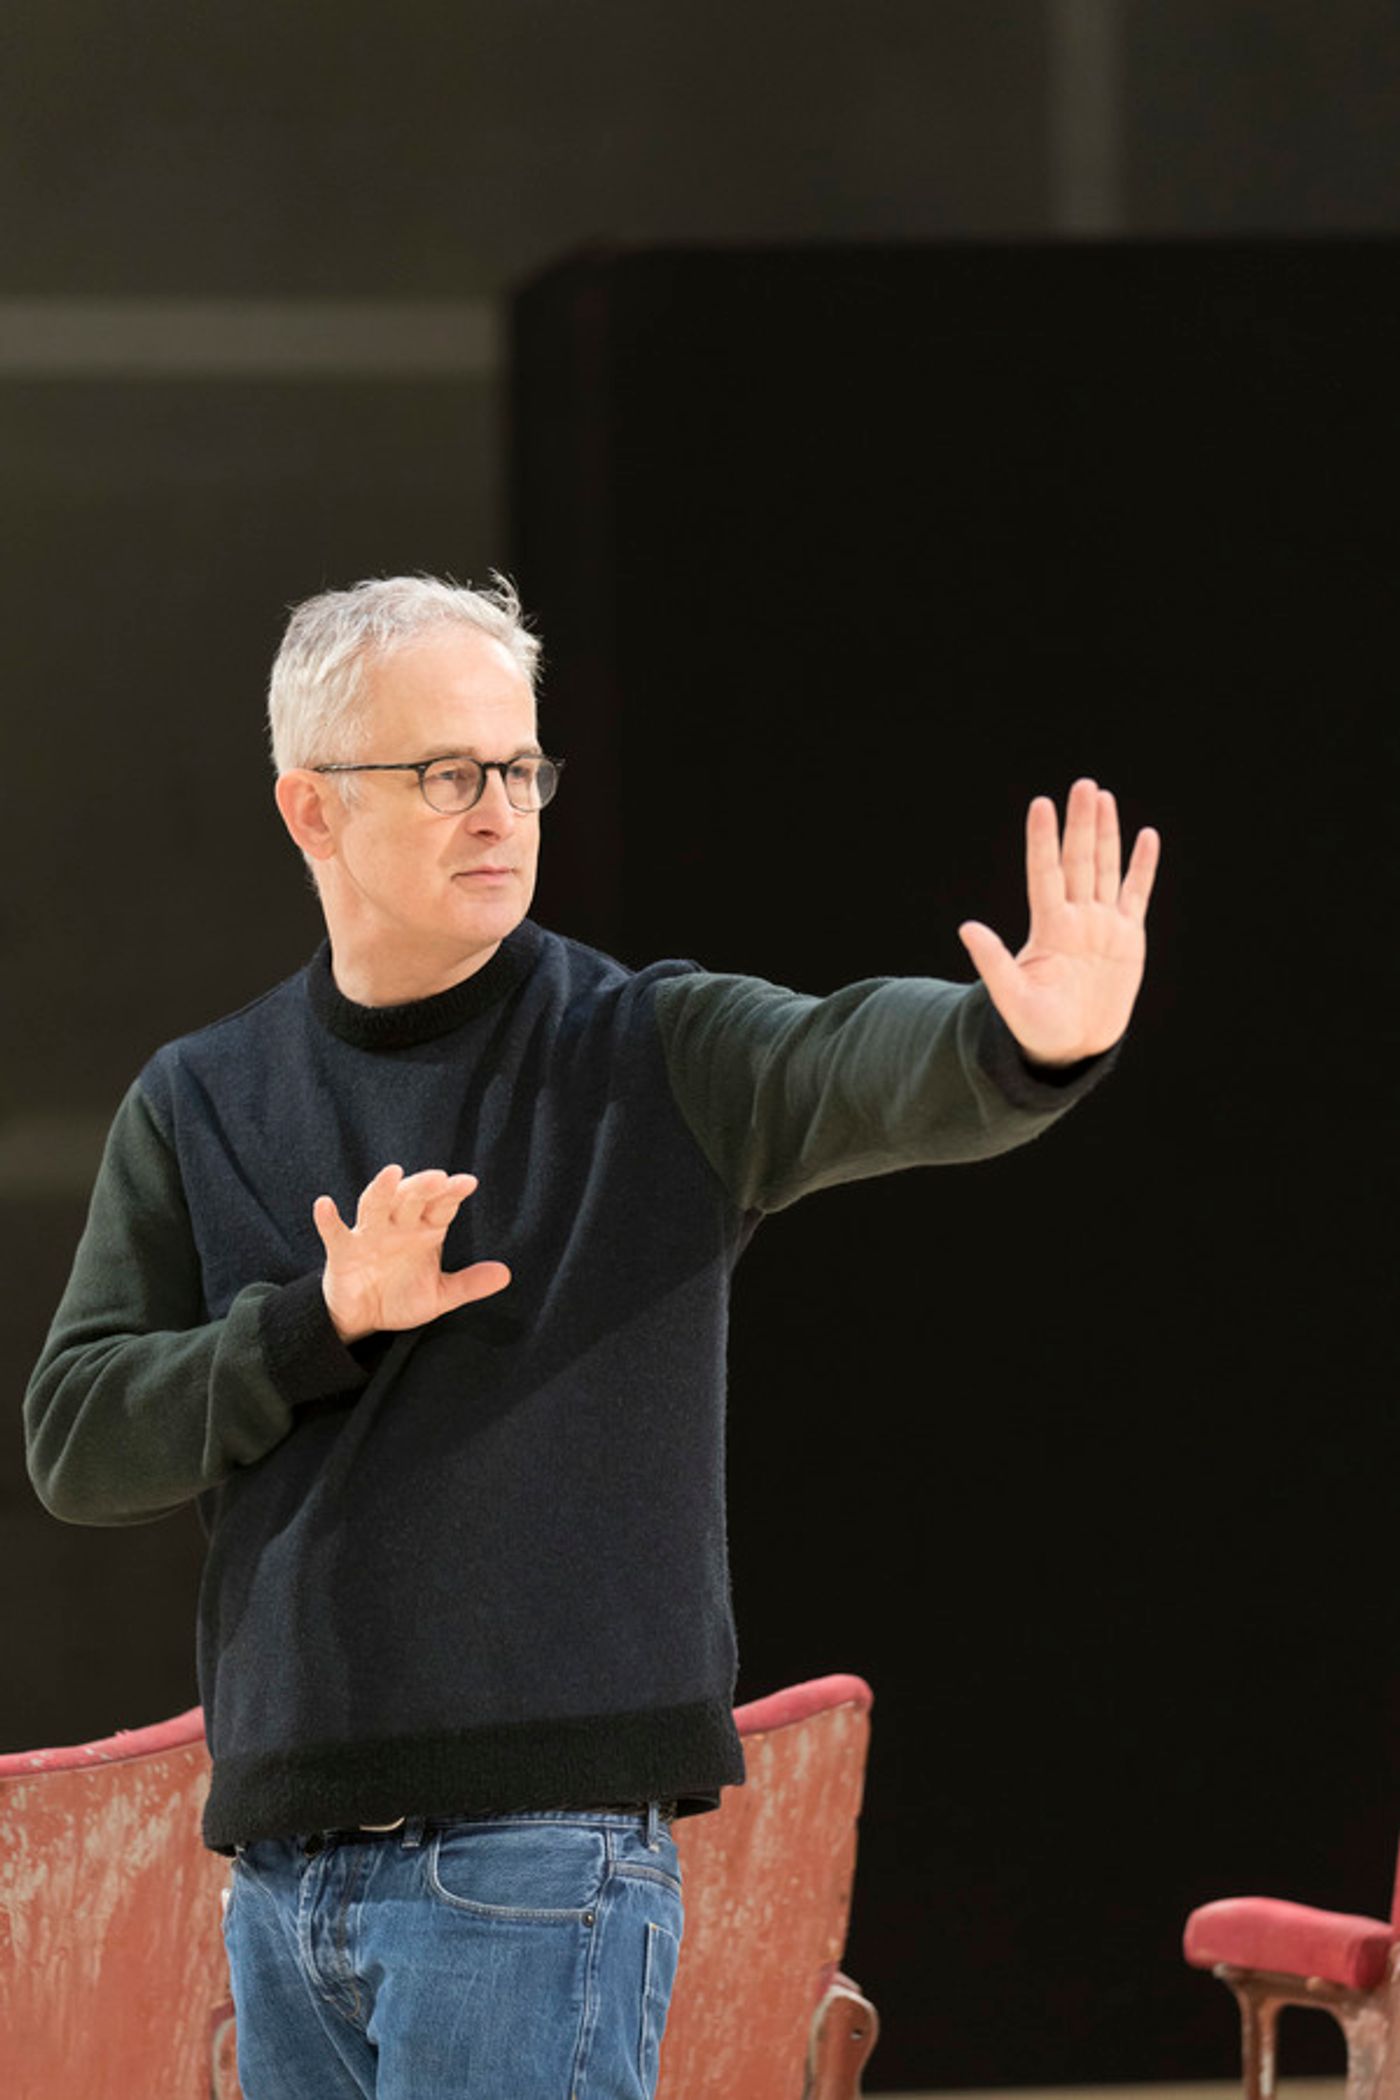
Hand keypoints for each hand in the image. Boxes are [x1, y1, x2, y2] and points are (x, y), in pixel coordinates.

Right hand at [313, 1164, 510, 1344]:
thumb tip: (505, 1274)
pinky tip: (324, 1204)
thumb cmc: (402, 1297)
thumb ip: (469, 1285)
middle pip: (410, 1198)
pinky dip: (328, 1219)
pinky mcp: (342, 1251)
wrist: (364, 1319)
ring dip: (383, 1189)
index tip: (468, 1182)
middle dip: (423, 1186)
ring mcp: (369, 1235)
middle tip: (438, 1177)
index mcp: (425, 1230)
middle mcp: (398, 1225)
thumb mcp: (440, 1296)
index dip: (452, 1192)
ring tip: (392, 1173)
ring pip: (375, 1205)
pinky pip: (334, 1232)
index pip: (441, 1205)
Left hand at [957, 778, 1159, 1065]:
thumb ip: (993, 962)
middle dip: (1081, 824)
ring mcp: (1102, 924)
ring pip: (1105, 868)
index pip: (1045, 873)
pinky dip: (1142, 867)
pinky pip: (1136, 894)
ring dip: (1106, 833)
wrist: (1070, 1047)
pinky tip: (1146, 837)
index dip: (1043, 840)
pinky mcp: (1127, 937)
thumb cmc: (1036, 1026)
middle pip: (1078, 861)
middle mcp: (1075, 917)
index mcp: (1049, 928)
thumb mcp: (1012, 998)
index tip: (1041, 805)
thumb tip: (965, 927)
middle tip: (1083, 785)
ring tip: (1103, 797)